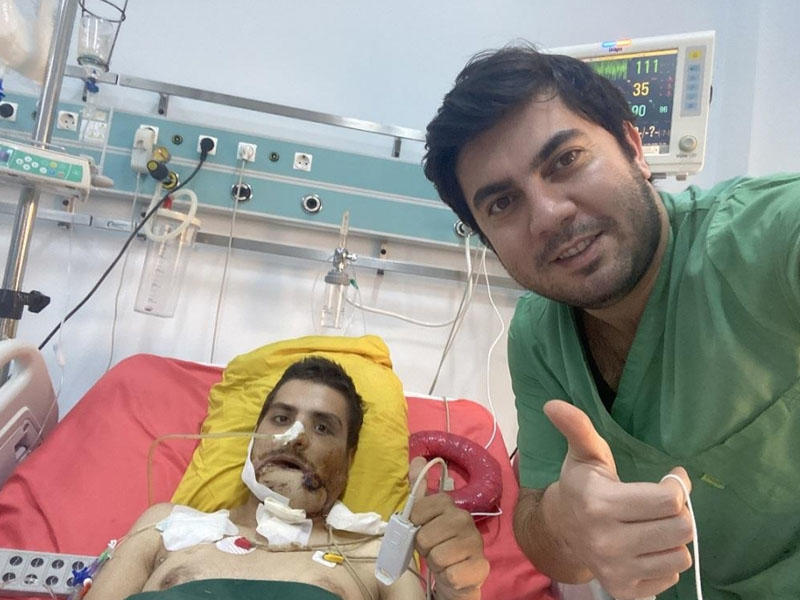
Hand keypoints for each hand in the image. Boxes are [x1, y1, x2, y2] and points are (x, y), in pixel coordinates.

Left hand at [409, 492, 488, 599]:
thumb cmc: (437, 542)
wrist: (456, 572)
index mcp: (448, 504)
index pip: (417, 512)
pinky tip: (454, 571)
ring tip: (445, 560)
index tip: (423, 529)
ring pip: (437, 557)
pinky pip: (451, 575)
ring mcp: (475, 542)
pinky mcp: (481, 566)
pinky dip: (448, 577)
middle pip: (424, 537)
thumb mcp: (423, 517)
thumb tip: (417, 459)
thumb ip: (418, 490)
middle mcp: (464, 518)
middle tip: (435, 548)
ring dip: (436, 563)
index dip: (414, 526)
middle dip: (425, 548)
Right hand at [544, 400, 693, 599]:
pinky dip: (663, 560)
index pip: (669, 500)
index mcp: (599, 504)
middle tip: (661, 504)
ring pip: (680, 555)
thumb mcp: (584, 453)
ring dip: (671, 538)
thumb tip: (552, 404)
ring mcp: (616, 570)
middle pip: (681, 528)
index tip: (670, 478)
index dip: (676, 485)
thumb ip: (577, 427)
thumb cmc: (582, 486)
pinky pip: (671, 577)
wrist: (562, 530)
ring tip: (651, 525)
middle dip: (677, 512)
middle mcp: (606, 542)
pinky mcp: (625, 591)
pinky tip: (644, 547)